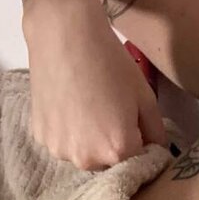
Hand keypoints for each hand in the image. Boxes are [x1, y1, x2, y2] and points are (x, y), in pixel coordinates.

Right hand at [24, 0, 167, 168]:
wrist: (64, 36)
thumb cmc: (110, 63)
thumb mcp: (145, 98)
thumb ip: (156, 133)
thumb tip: (157, 151)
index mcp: (118, 150)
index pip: (138, 163)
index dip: (141, 144)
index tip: (137, 126)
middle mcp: (87, 159)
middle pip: (110, 163)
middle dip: (116, 145)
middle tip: (112, 111)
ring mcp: (60, 150)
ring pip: (86, 154)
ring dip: (91, 141)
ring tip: (91, 106)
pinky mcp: (41, 137)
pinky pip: (65, 143)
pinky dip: (70, 131)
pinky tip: (72, 104)